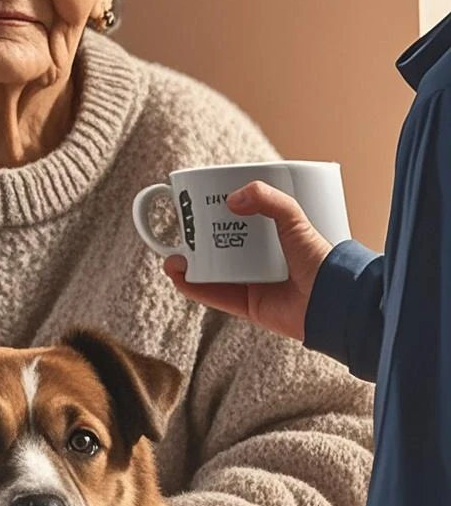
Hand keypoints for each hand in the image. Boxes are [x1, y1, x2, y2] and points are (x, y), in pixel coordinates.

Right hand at [164, 181, 332, 340]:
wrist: (332, 300)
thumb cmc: (321, 259)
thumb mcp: (295, 218)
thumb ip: (268, 200)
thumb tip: (232, 199)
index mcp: (274, 237)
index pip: (241, 222)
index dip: (219, 215)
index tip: (199, 206)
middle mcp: (262, 260)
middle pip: (222, 248)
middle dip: (198, 241)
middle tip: (182, 230)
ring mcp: (254, 284)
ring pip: (214, 273)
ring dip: (190, 266)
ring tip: (172, 256)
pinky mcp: (249, 306)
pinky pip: (216, 296)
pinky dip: (195, 287)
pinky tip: (179, 276)